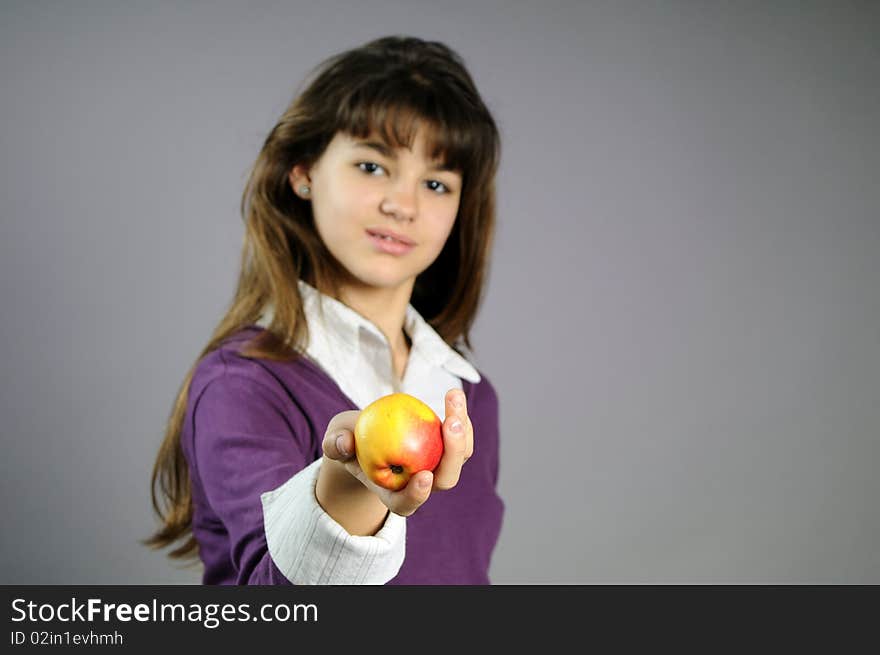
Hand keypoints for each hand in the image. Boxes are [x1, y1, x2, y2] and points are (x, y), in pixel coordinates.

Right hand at [321, 389, 473, 516]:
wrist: (366, 433)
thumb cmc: (348, 440)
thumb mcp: (335, 440)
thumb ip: (335, 444)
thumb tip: (345, 443)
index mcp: (392, 494)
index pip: (406, 504)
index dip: (417, 495)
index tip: (423, 476)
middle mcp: (419, 484)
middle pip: (445, 480)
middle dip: (453, 454)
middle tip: (451, 424)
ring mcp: (436, 465)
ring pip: (460, 455)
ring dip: (462, 428)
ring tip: (453, 396)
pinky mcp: (444, 447)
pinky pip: (460, 436)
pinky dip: (459, 416)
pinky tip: (453, 395)